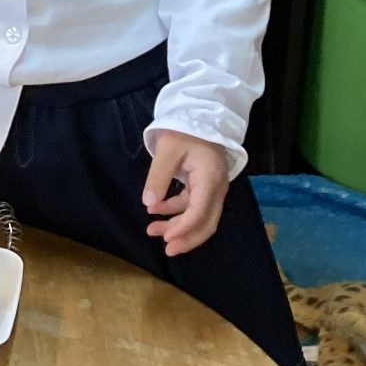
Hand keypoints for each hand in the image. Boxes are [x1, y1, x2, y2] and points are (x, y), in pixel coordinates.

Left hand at [142, 130, 226, 255]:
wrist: (198, 116)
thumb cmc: (184, 131)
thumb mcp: (167, 151)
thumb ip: (158, 177)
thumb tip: (148, 203)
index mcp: (210, 179)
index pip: (200, 212)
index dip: (184, 229)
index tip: (167, 239)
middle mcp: (216, 188)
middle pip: (207, 223)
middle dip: (186, 238)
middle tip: (166, 249)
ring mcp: (212, 189)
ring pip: (200, 217)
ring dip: (179, 227)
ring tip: (153, 230)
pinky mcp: (204, 187)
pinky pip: (193, 206)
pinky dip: (176, 212)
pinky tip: (156, 211)